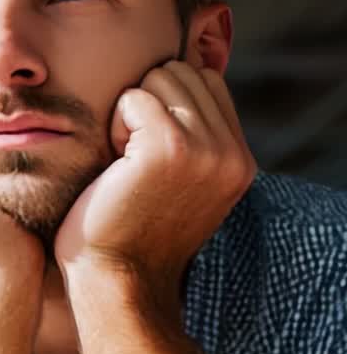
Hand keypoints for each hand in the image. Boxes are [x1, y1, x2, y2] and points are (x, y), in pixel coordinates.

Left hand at [53, 61, 256, 300]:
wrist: (116, 281)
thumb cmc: (130, 232)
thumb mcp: (183, 184)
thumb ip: (197, 139)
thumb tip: (178, 77)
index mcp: (239, 162)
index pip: (208, 82)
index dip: (168, 104)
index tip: (150, 155)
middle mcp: (231, 154)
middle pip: (184, 72)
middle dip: (149, 105)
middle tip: (134, 161)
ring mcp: (205, 149)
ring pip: (161, 77)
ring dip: (132, 113)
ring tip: (127, 163)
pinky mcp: (169, 147)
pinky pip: (133, 97)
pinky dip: (114, 124)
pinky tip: (116, 167)